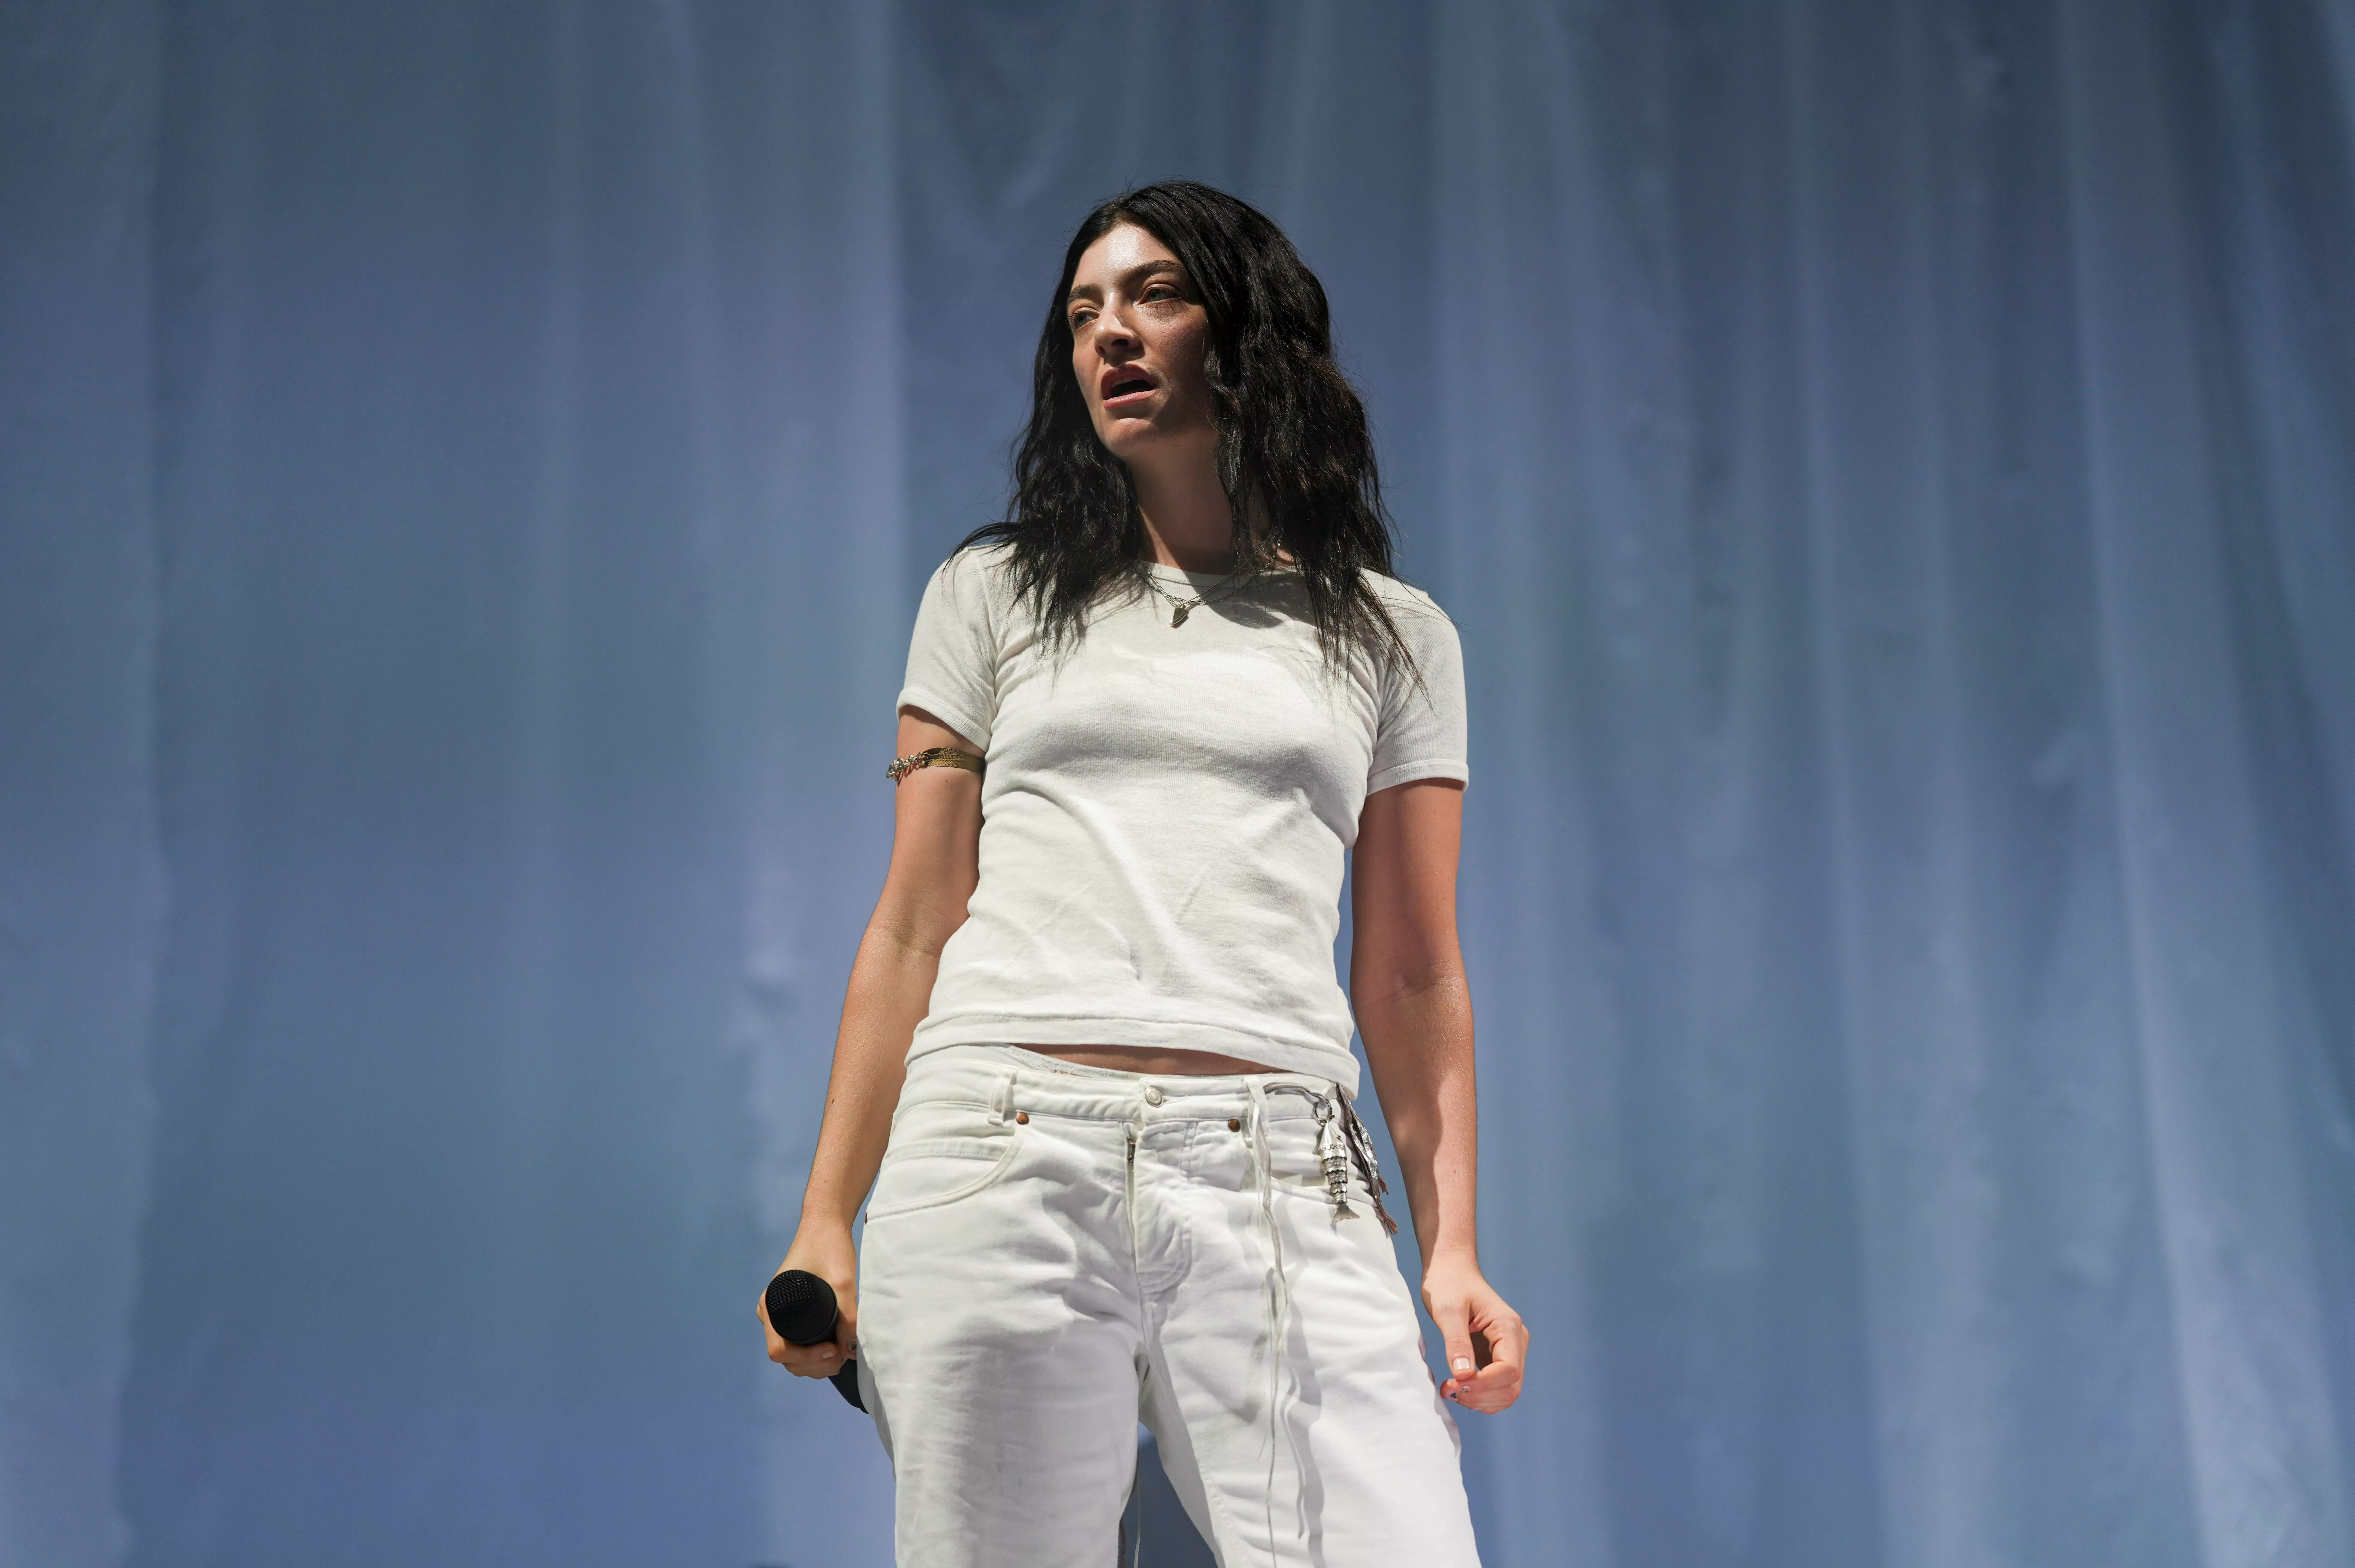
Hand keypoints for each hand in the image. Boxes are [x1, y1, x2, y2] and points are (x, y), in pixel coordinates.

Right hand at [759, 1223, 859, 1379]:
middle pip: (785, 1358)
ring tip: (840, 1354)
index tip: (832, 1351)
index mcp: (771, 1305)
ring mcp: (779, 1314)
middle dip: (813, 1366)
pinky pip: (797, 1343)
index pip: (779, 1350)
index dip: (806, 1359)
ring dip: (814, 1364)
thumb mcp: (843, 1282)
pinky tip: (834, 1349)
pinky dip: (812, 1354)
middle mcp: (770, 1313)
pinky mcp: (791, 1313)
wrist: (826, 1225)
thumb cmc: (829, 1247)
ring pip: (792, 1355)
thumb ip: (848, 1317)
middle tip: (841, 1357)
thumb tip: (851, 1351)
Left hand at [1422, 1254, 1525, 1413]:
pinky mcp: (1497, 1357)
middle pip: (1511, 1386)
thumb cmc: (1449, 1284)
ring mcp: (1509, 1350)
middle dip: (1481, 1396)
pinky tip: (1459, 1389)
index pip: (1509, 1370)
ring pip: (1507, 1392)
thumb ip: (1457, 1342)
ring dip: (1481, 1400)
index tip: (1453, 1385)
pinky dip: (1481, 1396)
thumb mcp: (1448, 1310)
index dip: (1483, 1385)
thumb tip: (1463, 1376)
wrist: (1451, 1271)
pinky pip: (1497, 1387)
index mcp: (1508, 1326)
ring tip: (1451, 1391)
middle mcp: (1515, 1341)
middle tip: (1448, 1391)